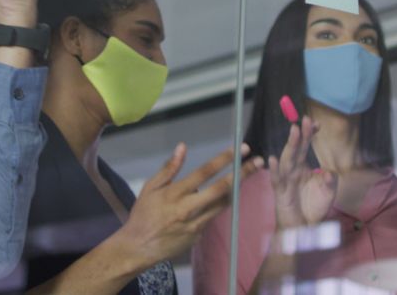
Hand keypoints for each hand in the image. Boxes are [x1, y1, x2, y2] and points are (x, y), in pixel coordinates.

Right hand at [116, 143, 263, 267]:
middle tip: (258, 161)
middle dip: (242, 173)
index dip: (224, 159)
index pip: (204, 172)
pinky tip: (228, 195)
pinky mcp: (199, 235)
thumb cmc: (143, 215)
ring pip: (223, 203)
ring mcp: (196, 223)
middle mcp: (189, 208)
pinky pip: (214, 216)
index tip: (240, 149)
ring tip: (252, 174)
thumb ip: (168, 168)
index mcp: (175, 193)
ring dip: (238, 188)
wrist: (138, 248)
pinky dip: (222, 204)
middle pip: (222, 188)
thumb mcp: (150, 188)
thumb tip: (182, 147)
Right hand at [268, 116, 336, 229]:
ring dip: (290, 146)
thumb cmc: (314, 208)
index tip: (316, 124)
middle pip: (296, 149)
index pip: (305, 147)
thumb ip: (330, 181)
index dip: (309, 135)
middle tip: (304, 120)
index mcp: (303, 168)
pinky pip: (277, 179)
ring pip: (287, 160)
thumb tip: (328, 172)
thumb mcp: (328, 192)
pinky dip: (275, 170)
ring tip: (294, 131)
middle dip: (300, 135)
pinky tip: (273, 159)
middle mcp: (293, 171)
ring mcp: (285, 180)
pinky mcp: (280, 192)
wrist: (305, 228)